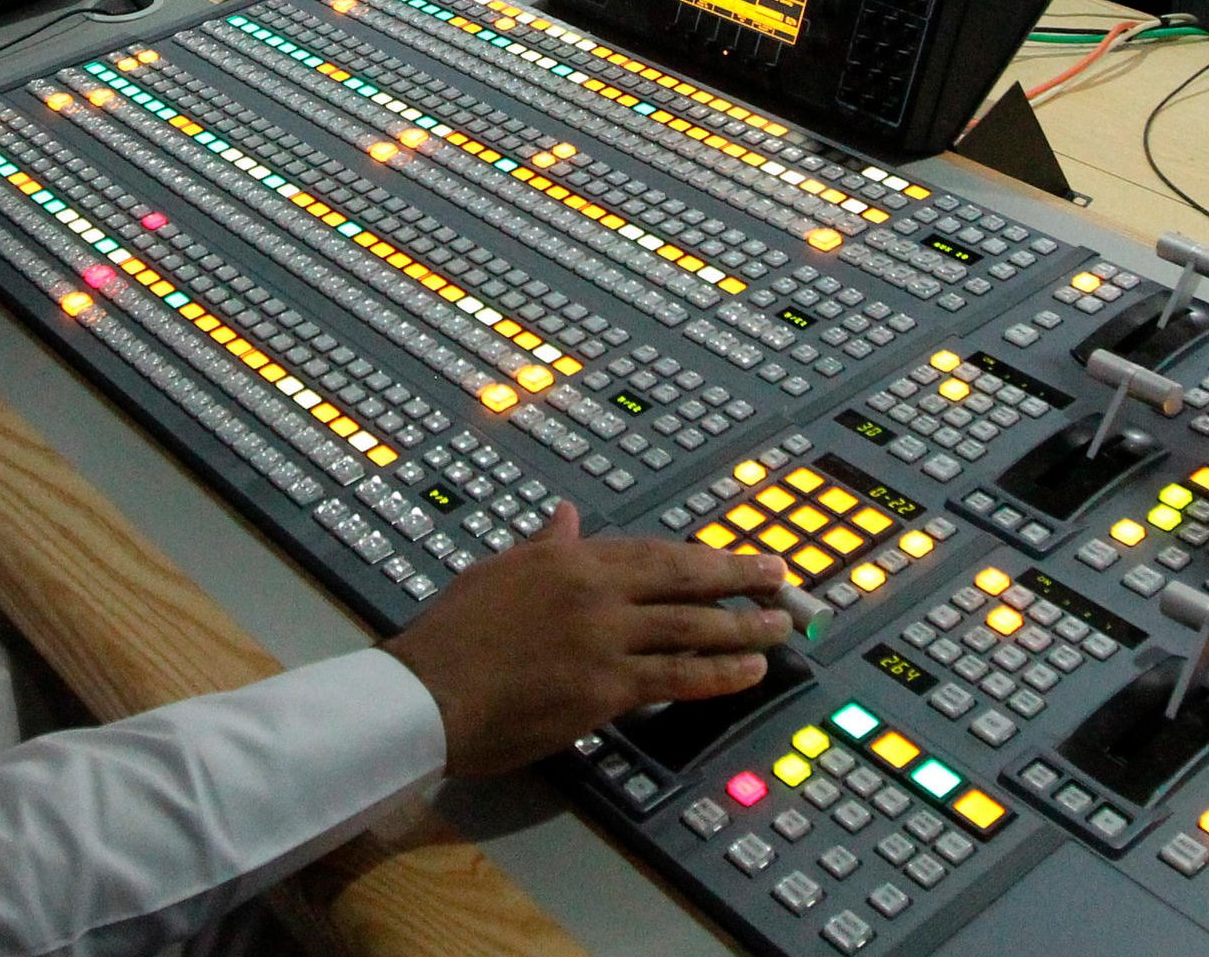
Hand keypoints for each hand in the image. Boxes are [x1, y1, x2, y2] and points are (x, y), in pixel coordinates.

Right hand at [384, 505, 791, 776]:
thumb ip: (542, 547)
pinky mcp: (604, 689)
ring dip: (743, 627)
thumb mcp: (497, 573)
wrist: (427, 692)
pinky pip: (675, 679)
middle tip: (781, 579)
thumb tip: (567, 517)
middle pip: (684, 581)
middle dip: (739, 579)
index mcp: (568, 560)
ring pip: (691, 629)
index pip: (651, 554)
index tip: (735, 559)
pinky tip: (749, 674)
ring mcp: (604, 640)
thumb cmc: (453, 635)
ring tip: (780, 627)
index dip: (700, 558)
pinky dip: (718, 675)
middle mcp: (595, 591)